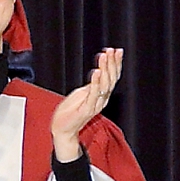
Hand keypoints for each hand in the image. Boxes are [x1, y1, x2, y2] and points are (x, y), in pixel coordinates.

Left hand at [50, 48, 123, 162]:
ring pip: (104, 84)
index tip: (116, 51)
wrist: (62, 129)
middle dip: (112, 63)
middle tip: (112, 50)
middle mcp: (102, 99)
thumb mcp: (82, 93)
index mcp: (101, 94)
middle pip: (111, 79)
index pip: (112, 76)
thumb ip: (91, 84)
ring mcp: (95, 104)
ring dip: (105, 69)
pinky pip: (93, 94)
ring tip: (104, 57)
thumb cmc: (70, 111)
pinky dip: (96, 82)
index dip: (115, 63)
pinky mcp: (87, 109)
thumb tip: (98, 71)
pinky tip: (97, 72)